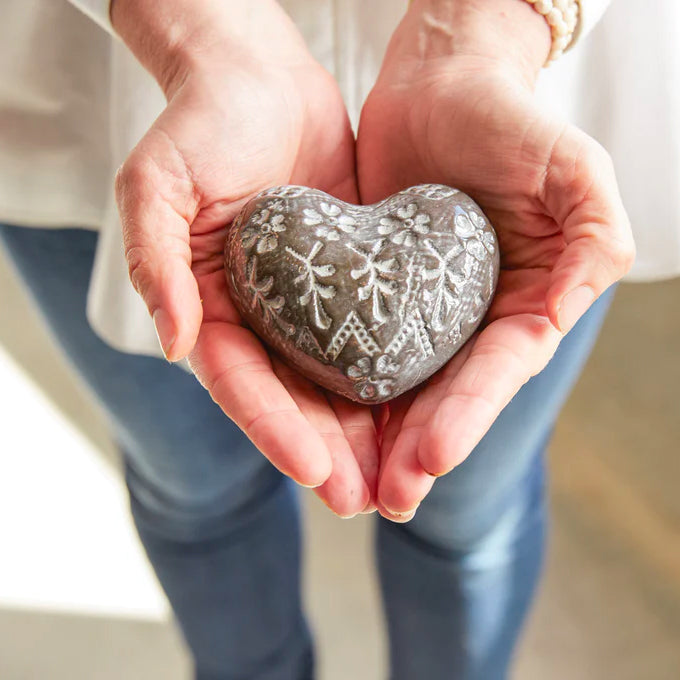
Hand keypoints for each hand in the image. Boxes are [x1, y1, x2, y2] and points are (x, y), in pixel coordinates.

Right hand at [112, 0, 378, 516]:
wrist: (259, 79)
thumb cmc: (201, 125)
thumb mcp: (158, 184)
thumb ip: (156, 261)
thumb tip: (173, 343)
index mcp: (211, 308)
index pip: (242, 384)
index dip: (275, 431)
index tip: (315, 472)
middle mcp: (261, 317)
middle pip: (293, 400)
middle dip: (328, 453)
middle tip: (366, 501)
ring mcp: (308, 304)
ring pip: (337, 381)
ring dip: (366, 434)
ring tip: (401, 479)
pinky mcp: (352, 281)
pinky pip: (373, 336)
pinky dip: (394, 376)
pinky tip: (424, 409)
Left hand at [357, 0, 634, 519]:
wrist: (439, 83)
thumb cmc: (508, 119)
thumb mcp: (571, 168)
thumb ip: (592, 235)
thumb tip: (576, 299)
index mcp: (525, 301)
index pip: (497, 371)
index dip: (467, 416)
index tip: (428, 457)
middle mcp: (474, 317)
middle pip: (447, 395)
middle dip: (418, 449)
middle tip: (386, 498)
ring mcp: (422, 311)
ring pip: (400, 385)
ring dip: (378, 438)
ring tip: (352, 486)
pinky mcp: (374, 294)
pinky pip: (358, 346)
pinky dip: (343, 386)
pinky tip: (321, 421)